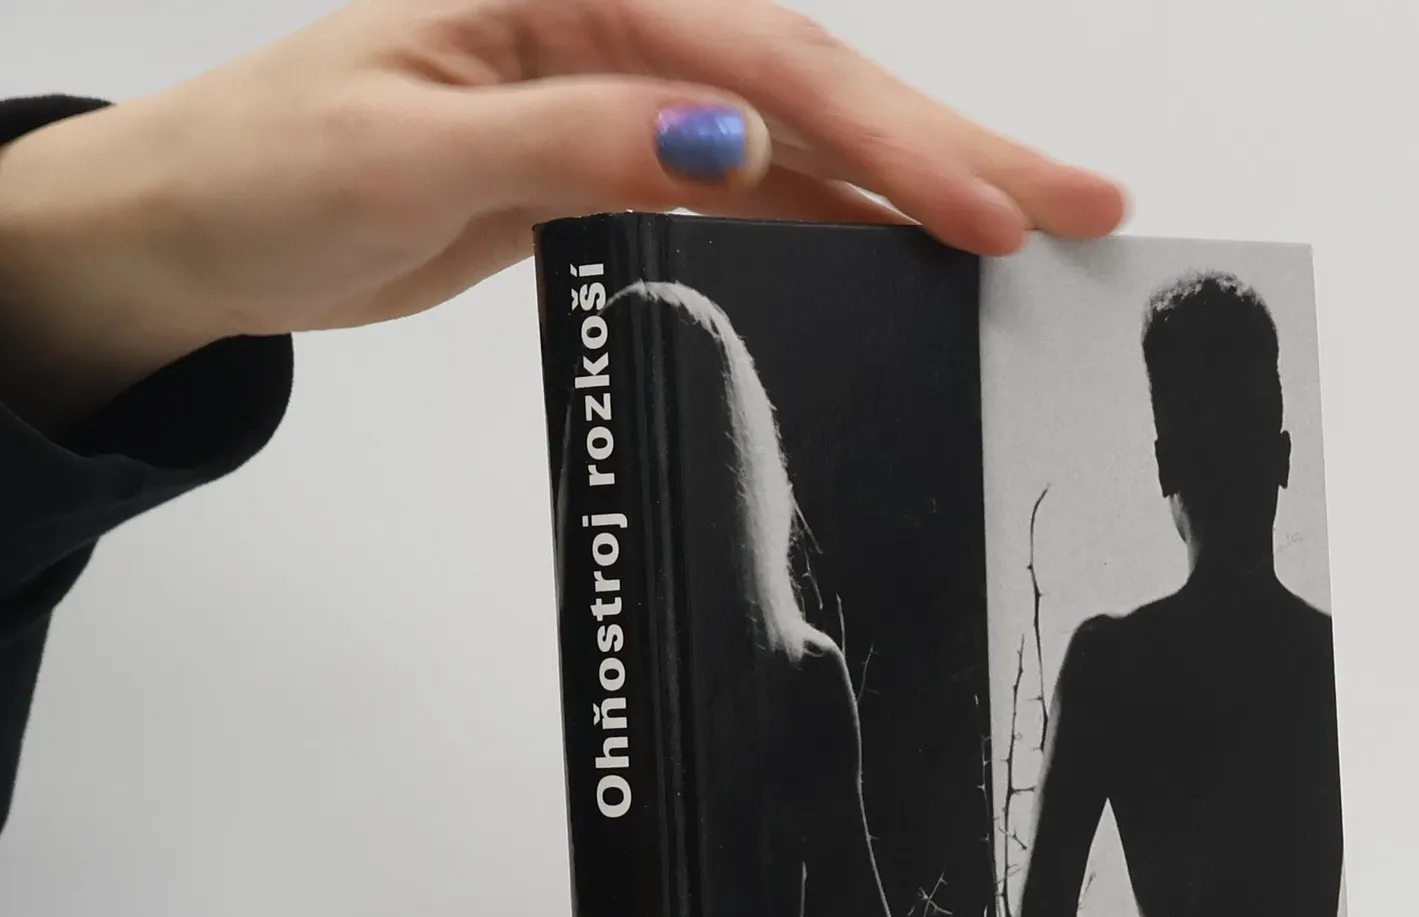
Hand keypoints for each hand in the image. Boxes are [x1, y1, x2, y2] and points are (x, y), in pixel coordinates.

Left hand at [0, 0, 1125, 427]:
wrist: (204, 223)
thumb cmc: (268, 165)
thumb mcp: (404, 147)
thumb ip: (568, 141)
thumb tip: (720, 142)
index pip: (760, 62)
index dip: (883, 135)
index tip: (981, 208)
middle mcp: (612, 25)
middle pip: (814, 82)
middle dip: (949, 143)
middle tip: (1079, 199)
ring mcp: (621, 98)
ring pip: (798, 141)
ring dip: (911, 186)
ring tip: (1026, 228)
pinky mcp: (615, 169)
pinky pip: (749, 195)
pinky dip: (831, 226)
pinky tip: (901, 253)